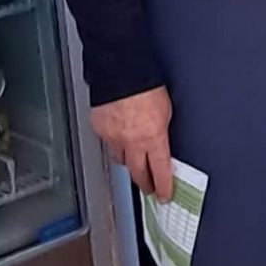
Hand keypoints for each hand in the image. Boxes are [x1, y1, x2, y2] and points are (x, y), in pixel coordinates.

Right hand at [89, 86, 173, 200]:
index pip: (161, 172)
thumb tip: (160, 146)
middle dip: (145, 183)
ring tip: (134, 159)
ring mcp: (113, 137)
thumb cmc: (146, 86)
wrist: (120, 70)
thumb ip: (161, 133)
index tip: (164, 194)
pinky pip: (107, 143)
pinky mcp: (99, 130)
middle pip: (138, 174)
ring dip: (128, 161)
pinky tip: (118, 135)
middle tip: (149, 187)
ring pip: (120, 159)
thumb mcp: (165, 112)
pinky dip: (113, 142)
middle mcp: (132, 142)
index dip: (163, 187)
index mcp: (153, 138)